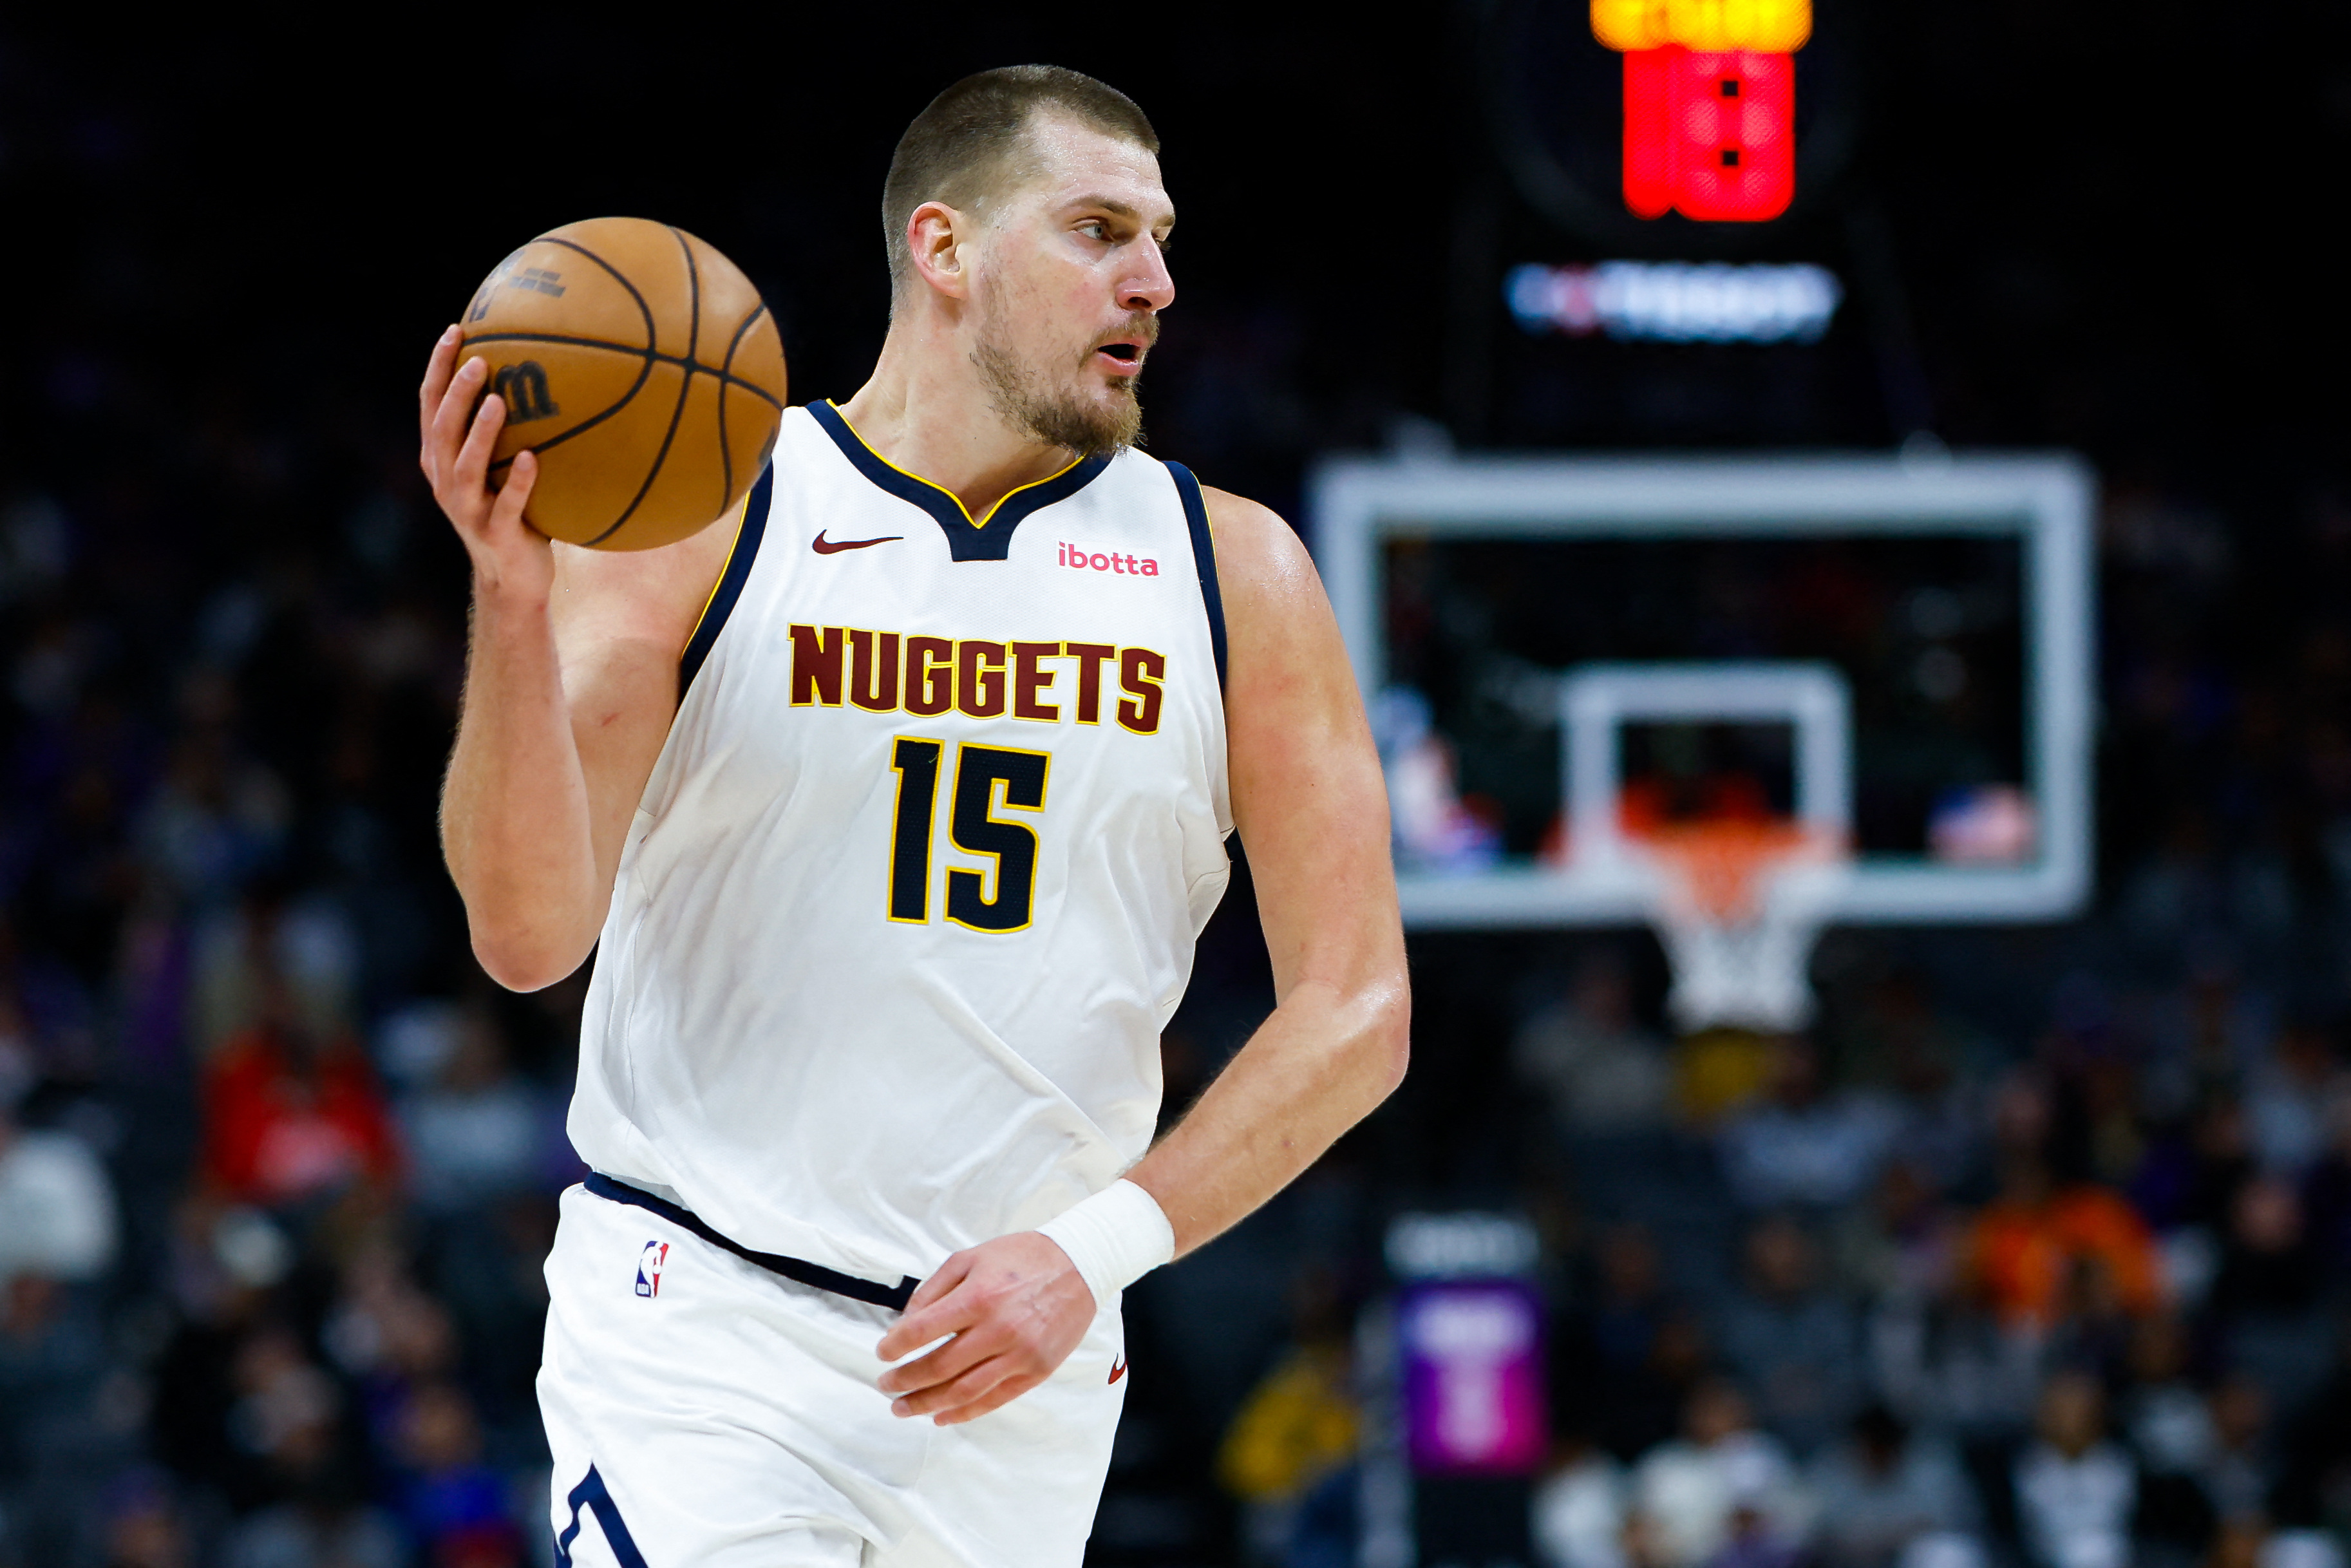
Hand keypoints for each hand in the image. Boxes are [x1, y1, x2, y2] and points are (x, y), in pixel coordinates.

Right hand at [417, 325, 549, 603]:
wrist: (513, 579)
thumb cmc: (514, 513)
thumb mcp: (501, 470)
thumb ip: (510, 432)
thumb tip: (548, 375)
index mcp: (440, 460)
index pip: (431, 405)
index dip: (438, 368)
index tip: (455, 329)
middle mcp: (445, 481)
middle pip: (442, 429)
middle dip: (455, 393)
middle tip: (478, 360)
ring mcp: (467, 511)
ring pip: (465, 467)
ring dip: (479, 434)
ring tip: (498, 403)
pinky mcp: (496, 534)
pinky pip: (507, 506)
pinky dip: (518, 482)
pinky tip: (530, 458)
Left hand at [875, 1231, 1095, 1425]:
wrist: (1080, 1265)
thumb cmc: (1022, 1258)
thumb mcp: (971, 1258)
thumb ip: (933, 1290)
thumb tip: (905, 1323)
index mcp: (978, 1296)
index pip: (922, 1331)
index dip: (894, 1346)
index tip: (882, 1353)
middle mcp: (998, 1329)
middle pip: (938, 1367)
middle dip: (904, 1380)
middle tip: (886, 1385)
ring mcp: (1020, 1354)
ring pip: (963, 1391)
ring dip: (926, 1404)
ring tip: (904, 1407)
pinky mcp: (1037, 1371)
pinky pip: (994, 1399)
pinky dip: (964, 1412)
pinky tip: (941, 1416)